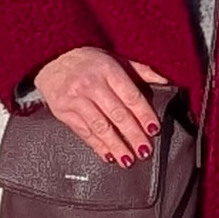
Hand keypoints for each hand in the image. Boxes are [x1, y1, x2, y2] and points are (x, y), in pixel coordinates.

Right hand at [31, 48, 166, 164]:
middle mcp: (91, 84)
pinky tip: (108, 155)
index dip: (143, 114)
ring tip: (129, 159)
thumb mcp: (116, 58)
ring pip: (100, 127)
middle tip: (145, 150)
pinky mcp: (63, 112)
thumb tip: (166, 82)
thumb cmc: (88, 60)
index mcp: (108, 70)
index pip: (130, 96)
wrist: (52, 58)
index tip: (153, 129)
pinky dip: (97, 146)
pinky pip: (84, 132)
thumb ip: (140, 71)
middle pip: (117, 114)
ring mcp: (76, 99)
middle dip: (133, 135)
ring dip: (116, 145)